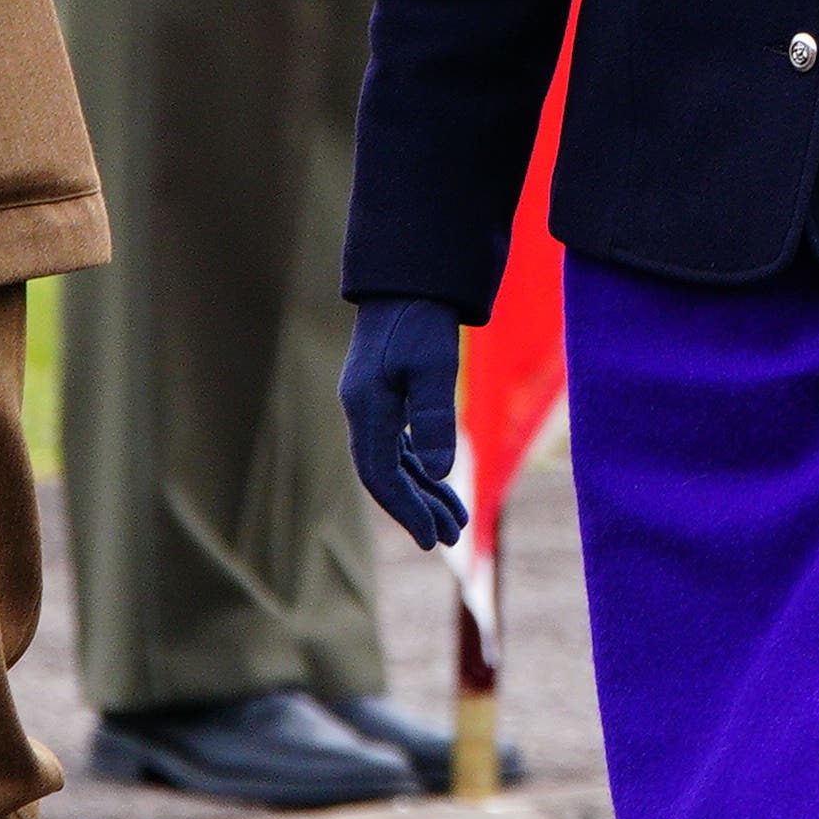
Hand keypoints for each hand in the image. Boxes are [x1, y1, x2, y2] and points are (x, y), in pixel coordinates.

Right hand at [342, 295, 468, 549]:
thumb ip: (436, 419)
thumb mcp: (434, 367)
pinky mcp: (383, 396)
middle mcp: (362, 410)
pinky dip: (421, 468)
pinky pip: (398, 445)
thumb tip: (441, 472)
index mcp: (366, 407)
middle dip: (415, 509)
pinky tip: (440, 484)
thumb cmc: (423, 320)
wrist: (409, 279)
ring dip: (422, 493)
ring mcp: (370, 404)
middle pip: (384, 475)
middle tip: (449, 539)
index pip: (379, 474)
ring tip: (456, 524)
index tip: (430, 539)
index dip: (404, 509)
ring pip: (393, 462)